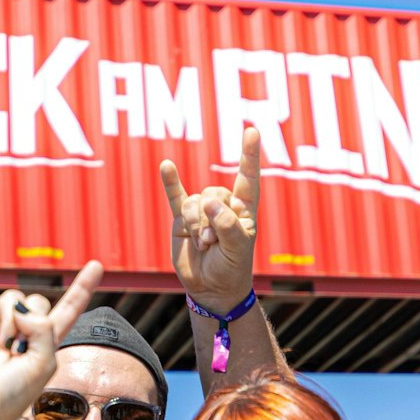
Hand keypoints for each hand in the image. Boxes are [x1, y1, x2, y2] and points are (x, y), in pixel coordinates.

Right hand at [0, 242, 103, 419]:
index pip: (69, 308)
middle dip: (31, 321)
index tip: (96, 265)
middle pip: (38, 301)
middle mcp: (23, 330)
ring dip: (9, 320)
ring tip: (0, 346)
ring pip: (13, 298)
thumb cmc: (11, 395)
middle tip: (17, 350)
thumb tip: (20, 307)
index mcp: (45, 343)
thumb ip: (43, 329)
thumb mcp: (43, 365)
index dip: (82, 288)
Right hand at [161, 126, 260, 312]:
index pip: (247, 178)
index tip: (252, 131)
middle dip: (209, 219)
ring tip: (202, 244)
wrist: (210, 289)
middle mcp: (223, 206)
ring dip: (195, 224)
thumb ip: (227, 225)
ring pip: (194, 203)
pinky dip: (170, 182)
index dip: (249, 155)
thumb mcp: (237, 250)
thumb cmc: (231, 269)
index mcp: (243, 209)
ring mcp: (201, 211)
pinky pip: (175, 196)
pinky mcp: (182, 220)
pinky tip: (166, 166)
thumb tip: (209, 202)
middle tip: (211, 242)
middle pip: (213, 194)